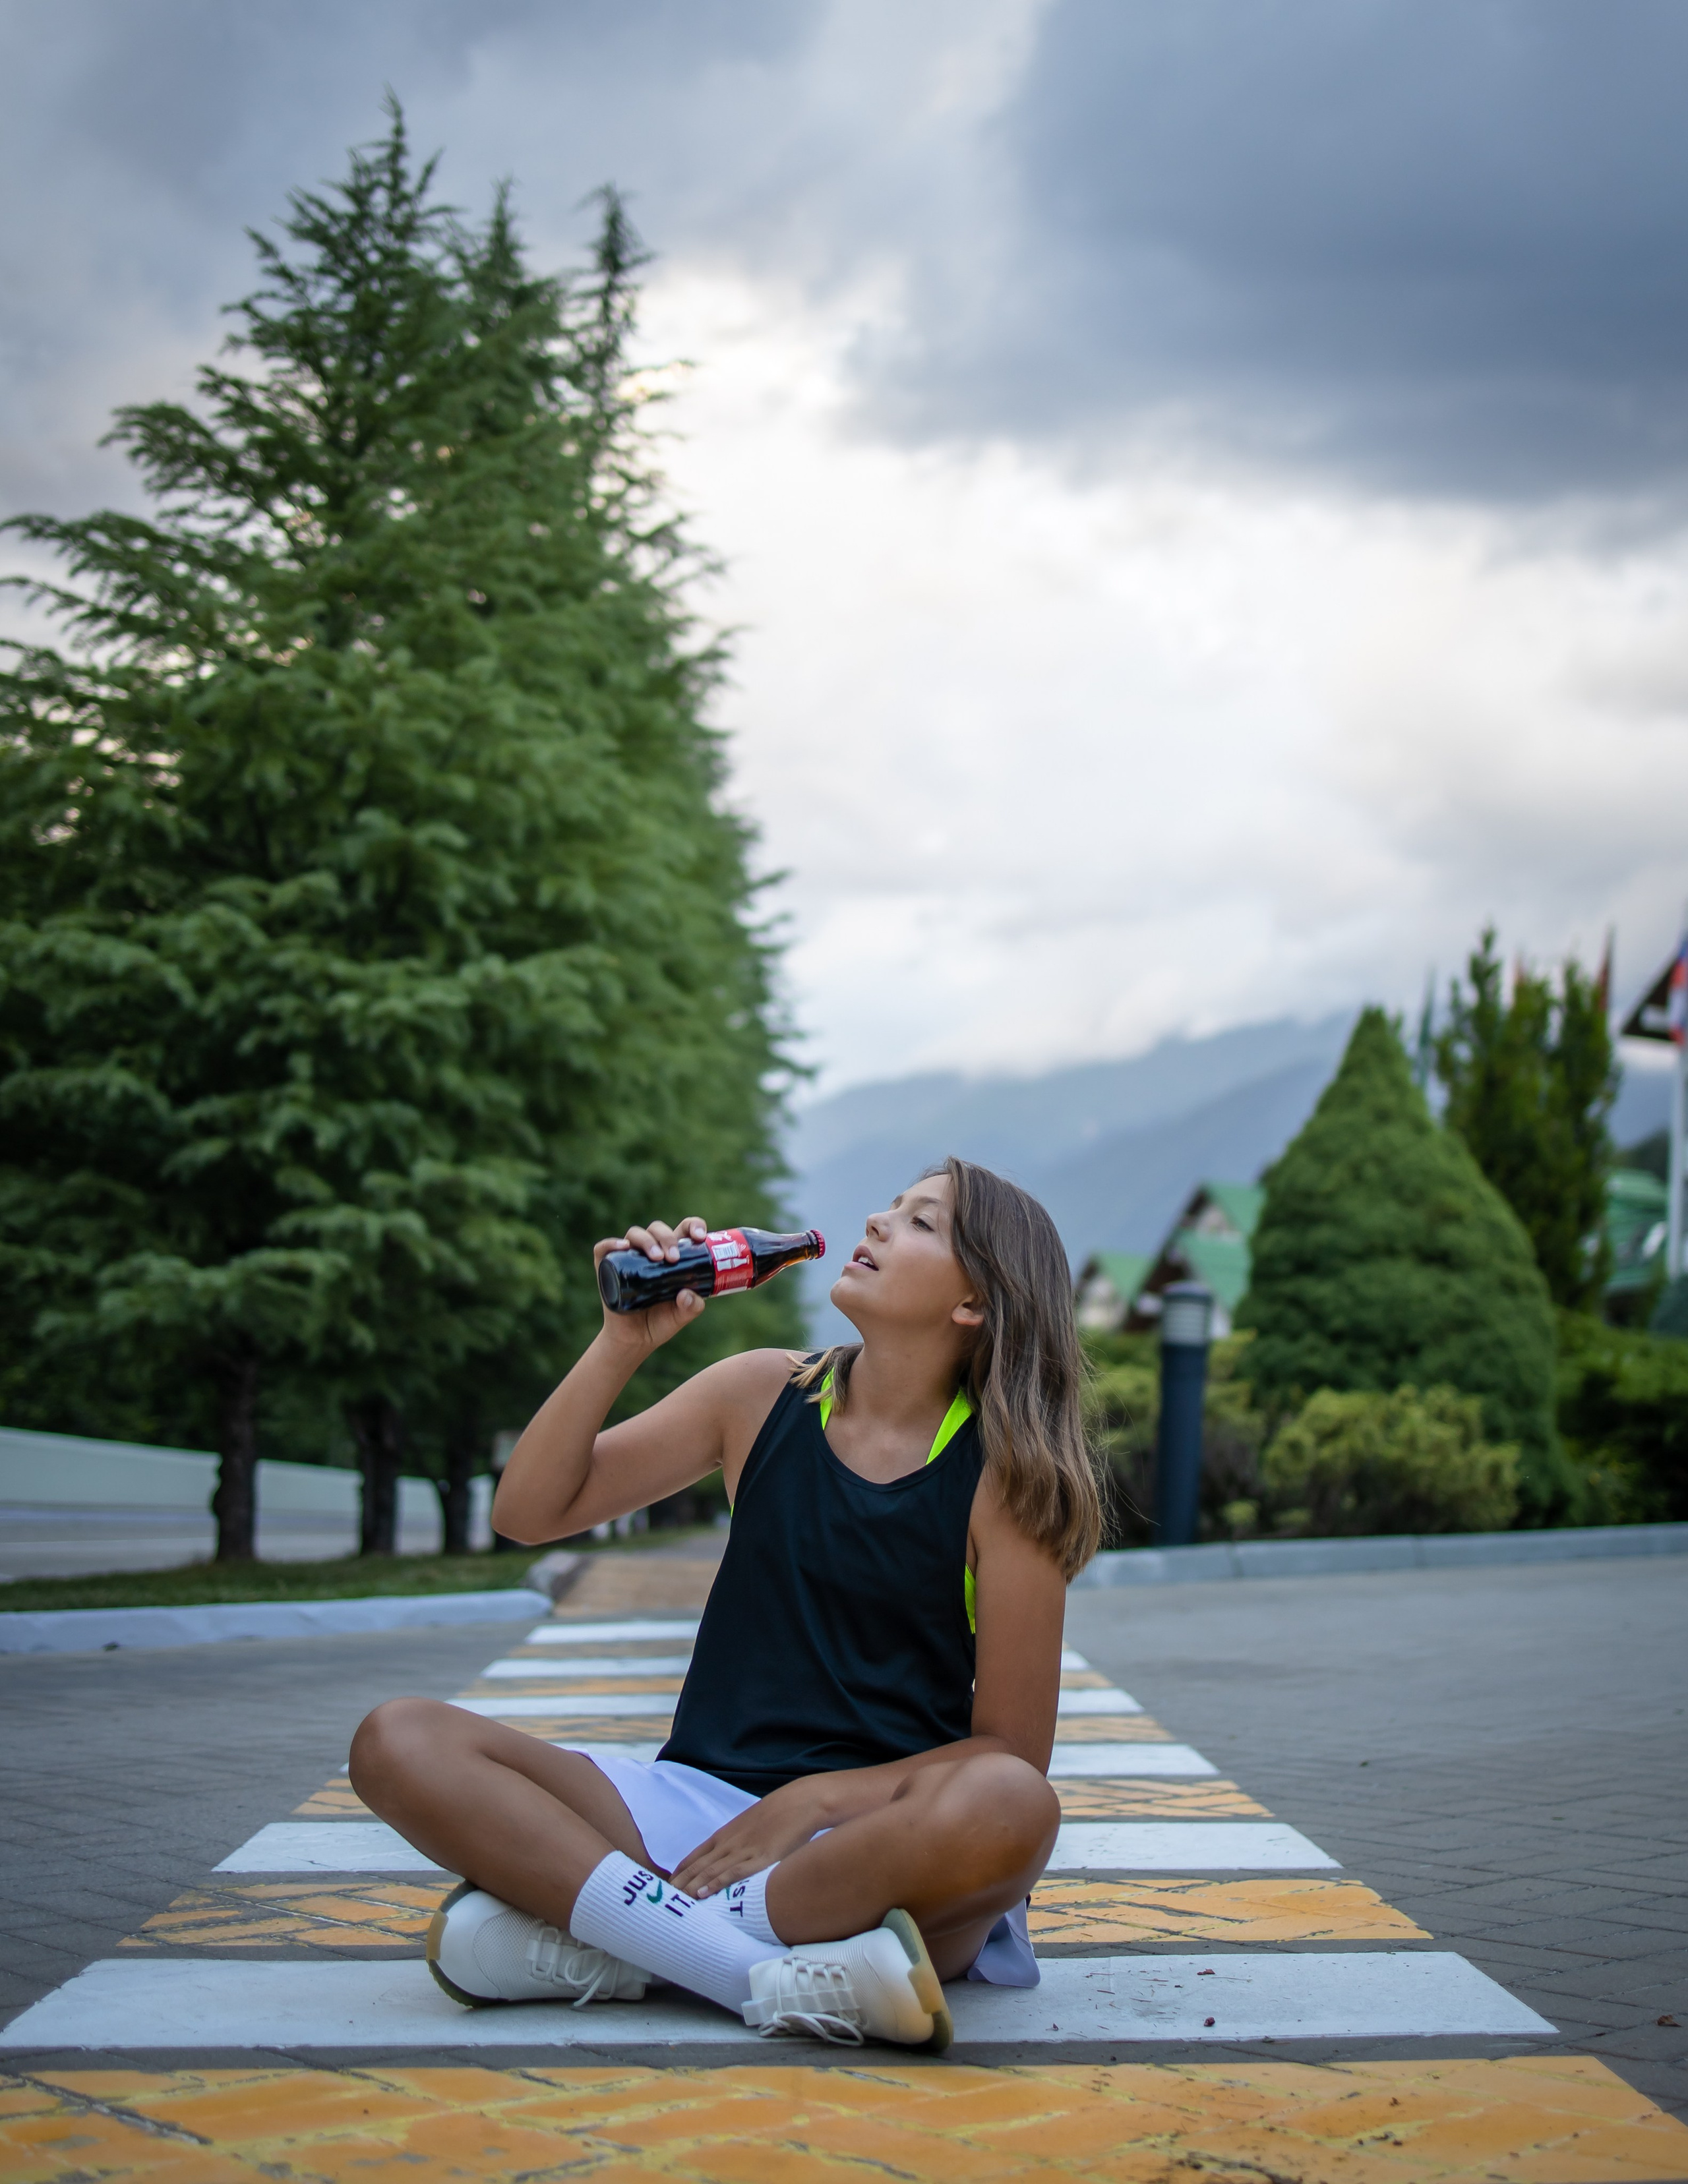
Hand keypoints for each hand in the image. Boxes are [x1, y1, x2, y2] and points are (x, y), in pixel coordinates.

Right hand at [594, 1216, 709, 1355]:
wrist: (635, 1340)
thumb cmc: (661, 1322)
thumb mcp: (682, 1316)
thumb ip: (691, 1307)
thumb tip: (686, 1294)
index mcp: (672, 1256)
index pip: (683, 1230)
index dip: (693, 1225)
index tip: (699, 1237)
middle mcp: (649, 1252)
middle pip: (657, 1229)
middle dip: (667, 1237)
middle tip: (673, 1258)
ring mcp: (627, 1258)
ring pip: (635, 1234)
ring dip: (647, 1240)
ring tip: (657, 1258)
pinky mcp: (607, 1268)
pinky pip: (604, 1249)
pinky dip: (612, 1243)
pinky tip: (623, 1246)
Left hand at [671, 1780, 832, 1897]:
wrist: (802, 1802)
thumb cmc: (781, 1814)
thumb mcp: (754, 1826)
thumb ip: (741, 1840)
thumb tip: (735, 1855)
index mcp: (727, 1833)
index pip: (695, 1854)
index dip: (681, 1870)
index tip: (667, 1885)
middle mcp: (730, 1842)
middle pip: (698, 1865)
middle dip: (680, 1882)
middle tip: (663, 1898)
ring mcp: (743, 1850)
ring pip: (710, 1870)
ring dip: (691, 1886)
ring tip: (675, 1900)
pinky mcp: (760, 1858)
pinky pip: (733, 1873)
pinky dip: (715, 1883)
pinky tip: (703, 1894)